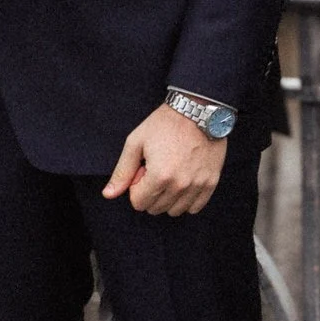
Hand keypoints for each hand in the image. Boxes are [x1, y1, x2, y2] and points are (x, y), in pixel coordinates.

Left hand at [103, 103, 225, 215]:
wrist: (198, 110)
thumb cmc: (164, 124)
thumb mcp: (136, 142)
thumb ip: (122, 172)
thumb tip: (109, 194)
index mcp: (159, 176)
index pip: (138, 203)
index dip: (136, 187)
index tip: (143, 170)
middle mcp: (180, 185)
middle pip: (155, 208)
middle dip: (150, 192)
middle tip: (156, 169)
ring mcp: (198, 185)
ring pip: (175, 211)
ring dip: (168, 198)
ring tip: (170, 174)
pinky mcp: (211, 182)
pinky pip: (195, 207)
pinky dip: (186, 200)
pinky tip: (183, 182)